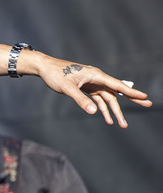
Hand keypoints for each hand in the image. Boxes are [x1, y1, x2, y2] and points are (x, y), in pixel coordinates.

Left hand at [34, 54, 150, 127]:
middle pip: (117, 91)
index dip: (131, 91)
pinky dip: (102, 109)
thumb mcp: (67, 88)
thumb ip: (81, 100)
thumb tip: (94, 112)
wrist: (45, 67)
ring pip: (107, 98)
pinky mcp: (86, 87)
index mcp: (95, 75)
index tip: (144, 97)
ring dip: (114, 111)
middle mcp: (96, 78)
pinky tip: (107, 119)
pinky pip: (98, 99)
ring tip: (122, 125)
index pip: (117, 85)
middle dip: (132, 99)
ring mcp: (92, 83)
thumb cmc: (55, 74)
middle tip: (148, 104)